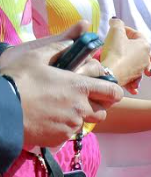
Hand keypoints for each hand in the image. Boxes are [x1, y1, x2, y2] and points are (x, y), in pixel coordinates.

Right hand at [0, 24, 124, 147]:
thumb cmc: (16, 79)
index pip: (113, 92)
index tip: (105, 90)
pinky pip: (68, 134)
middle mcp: (81, 108)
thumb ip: (58, 46)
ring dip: (79, 117)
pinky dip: (62, 128)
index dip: (112, 91)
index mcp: (80, 87)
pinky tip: (48, 120)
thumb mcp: (34, 56)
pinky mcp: (59, 138)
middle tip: (80, 100)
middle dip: (96, 106)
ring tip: (61, 109)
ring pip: (85, 124)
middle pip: (102, 112)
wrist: (0, 109)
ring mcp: (70, 125)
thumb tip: (73, 38)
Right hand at [101, 19, 150, 92]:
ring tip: (123, 58)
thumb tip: (115, 20)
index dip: (125, 30)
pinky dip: (129, 72)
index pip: (136, 34)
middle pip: (138, 49)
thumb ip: (116, 23)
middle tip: (118, 44)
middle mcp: (146, 58)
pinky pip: (133, 75)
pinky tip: (124, 71)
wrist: (110, 73)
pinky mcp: (134, 78)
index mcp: (145, 45)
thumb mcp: (115, 32)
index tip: (115, 31)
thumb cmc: (115, 52)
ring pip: (137, 62)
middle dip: (129, 45)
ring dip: (131, 59)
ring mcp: (141, 69)